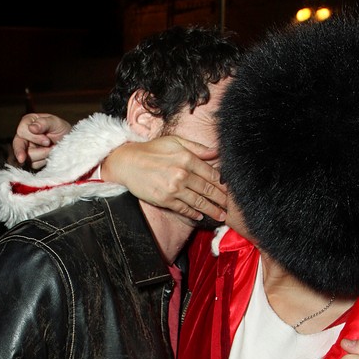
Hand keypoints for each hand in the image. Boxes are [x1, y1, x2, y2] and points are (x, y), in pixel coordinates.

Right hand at [13, 113, 71, 168]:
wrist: (69, 142)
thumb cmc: (61, 129)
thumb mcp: (55, 123)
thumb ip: (44, 123)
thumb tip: (32, 128)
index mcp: (28, 123)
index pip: (22, 131)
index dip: (34, 138)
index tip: (47, 141)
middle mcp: (25, 136)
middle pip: (18, 145)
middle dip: (23, 152)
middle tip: (25, 158)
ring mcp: (27, 149)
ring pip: (27, 157)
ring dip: (42, 155)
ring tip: (52, 150)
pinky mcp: (32, 160)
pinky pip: (33, 165)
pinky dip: (43, 161)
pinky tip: (50, 156)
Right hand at [102, 136, 226, 221]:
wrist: (127, 163)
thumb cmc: (151, 150)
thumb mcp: (174, 141)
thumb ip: (196, 148)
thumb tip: (215, 153)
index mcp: (187, 158)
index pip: (211, 173)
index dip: (223, 184)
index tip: (231, 190)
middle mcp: (182, 174)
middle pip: (208, 189)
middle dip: (221, 199)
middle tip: (231, 207)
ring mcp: (174, 189)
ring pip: (199, 202)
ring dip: (212, 210)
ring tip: (221, 216)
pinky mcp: (165, 200)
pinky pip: (184, 208)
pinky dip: (193, 213)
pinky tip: (200, 216)